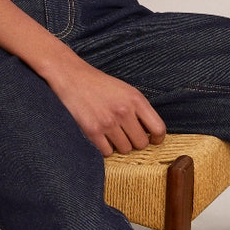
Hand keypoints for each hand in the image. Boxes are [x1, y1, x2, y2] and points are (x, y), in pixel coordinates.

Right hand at [45, 56, 165, 156]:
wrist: (71, 77)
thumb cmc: (99, 85)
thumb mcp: (126, 90)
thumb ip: (139, 109)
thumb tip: (151, 133)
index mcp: (136, 99)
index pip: (158, 128)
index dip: (157, 139)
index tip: (153, 141)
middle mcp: (124, 111)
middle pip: (141, 143)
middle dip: (135, 142)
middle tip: (126, 135)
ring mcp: (108, 122)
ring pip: (125, 150)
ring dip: (119, 145)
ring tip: (111, 134)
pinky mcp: (92, 131)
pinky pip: (107, 152)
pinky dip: (105, 148)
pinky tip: (101, 137)